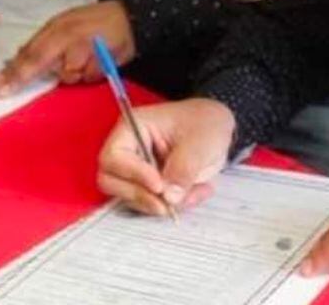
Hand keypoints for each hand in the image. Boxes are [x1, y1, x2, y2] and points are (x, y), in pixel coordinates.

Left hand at [0, 0, 134, 96]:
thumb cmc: (95, 22)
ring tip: (90, 57)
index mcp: (56, 28)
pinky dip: (93, 73)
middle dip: (31, 75)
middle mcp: (67, 37)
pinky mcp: (101, 60)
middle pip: (43, 64)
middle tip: (12, 86)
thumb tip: (18, 59)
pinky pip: (89, 77)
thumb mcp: (65, 24)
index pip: (30, 52)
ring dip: (76, 72)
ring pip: (69, 76)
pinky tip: (101, 59)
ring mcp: (84, 49)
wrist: (130, 19)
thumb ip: (44, 42)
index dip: (14, 71)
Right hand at [97, 99, 234, 216]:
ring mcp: (136, 170)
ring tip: (194, 192)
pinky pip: (150, 204)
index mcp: (134, 127)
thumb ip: (184, 168)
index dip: (133, 174)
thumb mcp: (201, 141)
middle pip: (111, 181)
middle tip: (167, 204)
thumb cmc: (205, 122)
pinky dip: (173, 206)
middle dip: (140, 196)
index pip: (114, 156)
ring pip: (130, 197)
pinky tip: (196, 192)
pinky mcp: (148, 186)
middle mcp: (128, 149)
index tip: (159, 185)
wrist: (217, 128)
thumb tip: (169, 197)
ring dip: (160, 204)